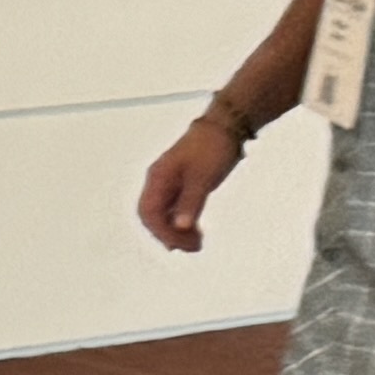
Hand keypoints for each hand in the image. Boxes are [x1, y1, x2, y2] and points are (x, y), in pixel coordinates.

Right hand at [139, 105, 244, 253]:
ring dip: (177, 232)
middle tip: (192, 248)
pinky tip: (195, 231)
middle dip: (169, 235)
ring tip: (196, 244)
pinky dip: (183, 223)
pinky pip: (175, 209)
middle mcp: (159, 182)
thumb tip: (179, 227)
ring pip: (164, 215)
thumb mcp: (203, 178)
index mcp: (158, 178)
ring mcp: (169, 183)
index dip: (161, 232)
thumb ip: (190, 203)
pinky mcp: (182, 184)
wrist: (225, 126)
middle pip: (153, 217)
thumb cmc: (212, 147)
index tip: (179, 245)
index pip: (149, 213)